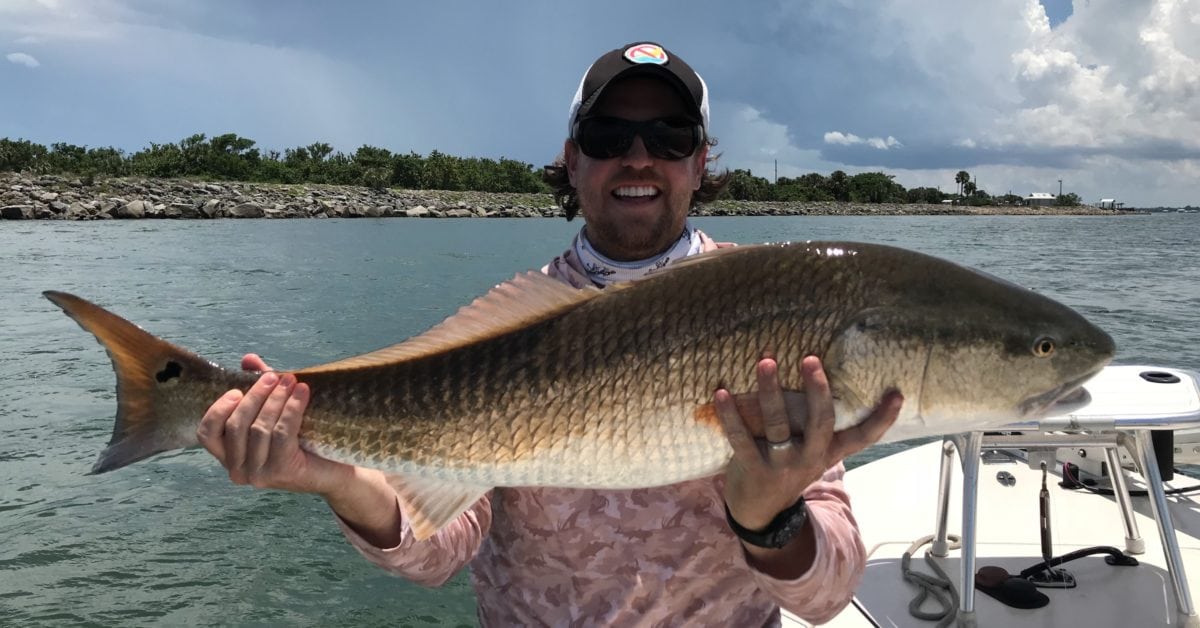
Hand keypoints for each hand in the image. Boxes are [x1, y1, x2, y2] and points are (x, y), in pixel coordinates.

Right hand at [196, 353, 351, 495]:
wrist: (336, 471)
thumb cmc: (304, 442)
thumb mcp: (277, 412)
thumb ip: (259, 387)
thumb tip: (248, 359)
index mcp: (229, 457)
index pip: (207, 433)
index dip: (218, 409)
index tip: (238, 390)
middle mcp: (238, 471)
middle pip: (236, 426)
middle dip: (256, 396)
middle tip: (276, 377)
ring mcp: (258, 475)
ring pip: (259, 429)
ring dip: (276, 400)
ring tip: (292, 382)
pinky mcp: (281, 472)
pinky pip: (281, 433)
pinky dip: (291, 409)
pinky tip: (303, 393)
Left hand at [716, 355, 901, 530]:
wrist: (760, 513)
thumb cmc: (787, 469)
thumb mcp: (811, 454)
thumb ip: (817, 427)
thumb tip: (823, 381)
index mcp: (827, 452)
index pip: (862, 437)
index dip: (881, 418)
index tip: (897, 394)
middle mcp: (809, 457)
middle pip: (820, 423)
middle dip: (817, 390)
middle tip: (811, 359)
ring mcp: (781, 464)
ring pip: (778, 424)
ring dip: (770, 391)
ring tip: (766, 361)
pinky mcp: (753, 468)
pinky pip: (741, 438)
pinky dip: (729, 415)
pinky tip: (722, 393)